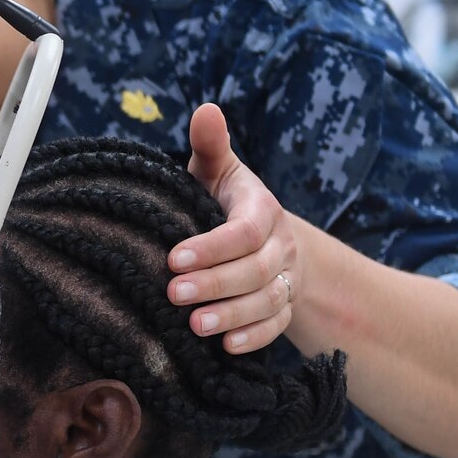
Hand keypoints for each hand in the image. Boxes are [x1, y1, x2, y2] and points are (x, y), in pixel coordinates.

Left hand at [171, 103, 300, 354]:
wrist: (269, 240)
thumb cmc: (226, 202)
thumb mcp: (218, 172)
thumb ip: (211, 147)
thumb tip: (206, 109)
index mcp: (262, 211)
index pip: (246, 230)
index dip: (214, 246)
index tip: (174, 257)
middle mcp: (279, 248)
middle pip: (255, 270)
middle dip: (215, 284)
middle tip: (173, 294)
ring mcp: (283, 281)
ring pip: (266, 302)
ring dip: (231, 315)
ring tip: (194, 327)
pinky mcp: (282, 310)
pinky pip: (276, 327)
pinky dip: (253, 338)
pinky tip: (225, 348)